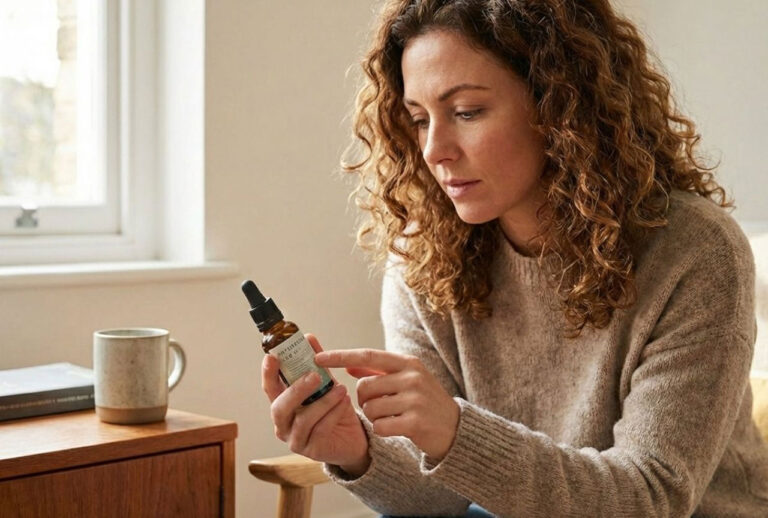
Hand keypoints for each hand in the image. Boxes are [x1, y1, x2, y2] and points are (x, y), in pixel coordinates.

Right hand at [262, 334, 369, 475]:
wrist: (354, 438)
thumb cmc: (335, 410)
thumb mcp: (326, 384)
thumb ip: (316, 364)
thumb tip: (308, 338)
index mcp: (282, 405)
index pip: (270, 388)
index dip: (268, 373)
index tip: (272, 356)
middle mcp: (283, 424)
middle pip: (279, 408)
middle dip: (296, 390)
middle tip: (314, 375)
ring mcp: (295, 439)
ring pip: (302, 420)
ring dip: (323, 401)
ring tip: (340, 388)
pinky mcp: (313, 450)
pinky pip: (321, 429)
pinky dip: (334, 412)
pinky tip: (345, 402)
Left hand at [315, 349, 459, 460]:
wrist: (455, 429)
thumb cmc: (425, 402)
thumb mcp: (406, 379)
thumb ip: (377, 372)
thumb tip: (347, 364)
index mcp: (407, 363)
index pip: (367, 355)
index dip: (340, 356)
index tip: (318, 357)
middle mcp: (412, 377)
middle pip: (363, 387)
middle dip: (363, 400)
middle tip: (379, 405)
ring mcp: (415, 399)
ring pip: (369, 409)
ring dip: (374, 417)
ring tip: (392, 417)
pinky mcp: (415, 422)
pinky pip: (379, 426)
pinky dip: (382, 430)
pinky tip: (397, 428)